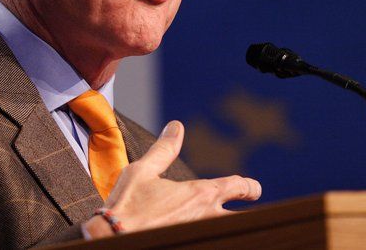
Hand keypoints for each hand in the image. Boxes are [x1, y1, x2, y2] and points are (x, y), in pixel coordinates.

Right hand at [84, 120, 260, 237]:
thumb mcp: (142, 171)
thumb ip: (164, 150)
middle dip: (250, 213)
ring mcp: (200, 235)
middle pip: (244, 218)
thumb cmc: (127, 205)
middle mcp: (206, 218)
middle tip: (253, 210)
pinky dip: (214, 237)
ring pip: (231, 232)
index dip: (248, 186)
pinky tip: (207, 236)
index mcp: (200, 195)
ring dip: (233, 228)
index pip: (236, 186)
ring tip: (237, 228)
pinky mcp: (190, 245)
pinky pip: (209, 241)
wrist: (112, 240)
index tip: (253, 188)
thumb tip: (177, 127)